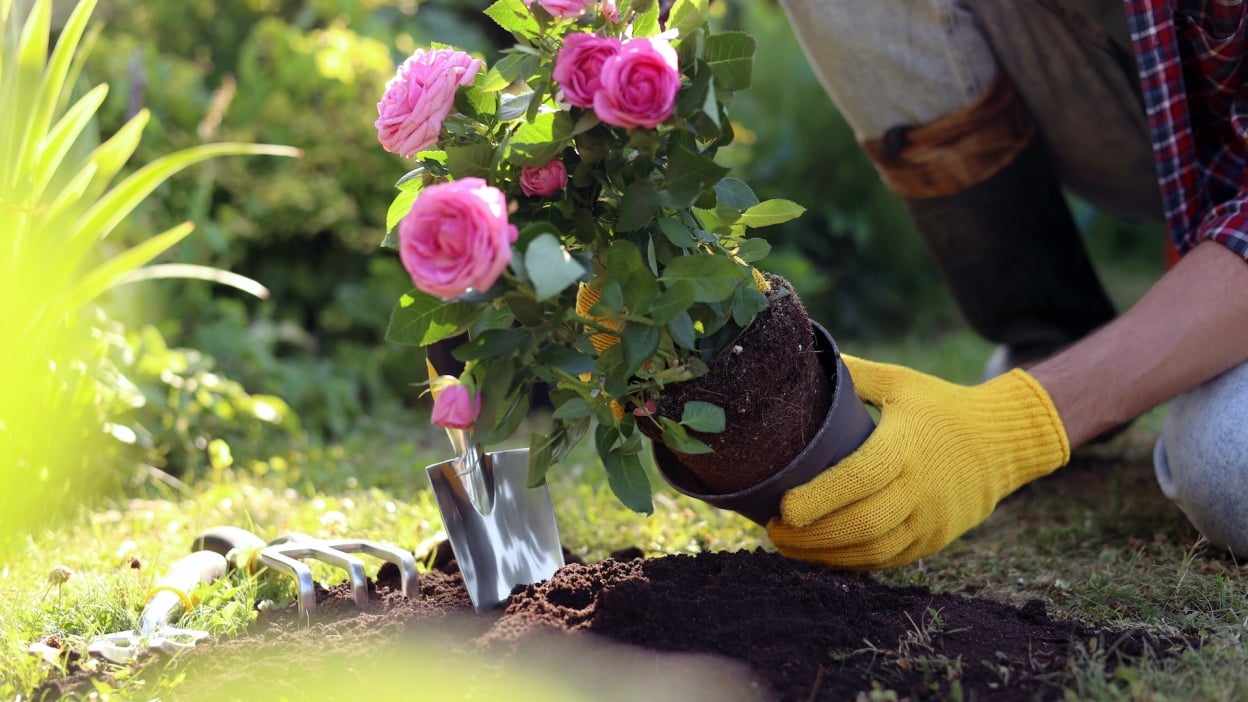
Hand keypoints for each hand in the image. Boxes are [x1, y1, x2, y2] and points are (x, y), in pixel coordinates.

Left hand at [767, 355, 1070, 568]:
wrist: (1004, 443)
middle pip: (862, 523)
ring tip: (788, 547)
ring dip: (826, 556)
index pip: (860, 478)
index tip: (783, 508)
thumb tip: (805, 358)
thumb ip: (855, 374)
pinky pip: (888, 560)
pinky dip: (851, 563)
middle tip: (774, 532)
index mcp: (906, 446)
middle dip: (812, 535)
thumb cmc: (941, 407)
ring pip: (873, 550)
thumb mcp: (901, 382)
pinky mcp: (934, 540)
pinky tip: (821, 556)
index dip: (820, 498)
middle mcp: (921, 488)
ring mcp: (930, 519)